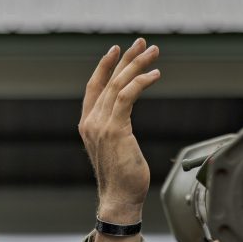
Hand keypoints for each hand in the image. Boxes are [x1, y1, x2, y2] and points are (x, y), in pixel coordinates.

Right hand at [79, 38, 160, 225]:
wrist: (119, 199)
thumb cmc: (123, 179)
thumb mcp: (115, 149)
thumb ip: (116, 130)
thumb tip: (125, 121)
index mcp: (87, 125)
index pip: (94, 87)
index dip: (104, 66)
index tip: (117, 50)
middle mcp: (91, 122)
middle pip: (108, 80)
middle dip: (126, 58)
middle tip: (143, 43)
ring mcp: (100, 125)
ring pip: (119, 84)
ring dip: (137, 65)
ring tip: (154, 52)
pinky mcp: (115, 129)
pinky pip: (128, 96)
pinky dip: (141, 82)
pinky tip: (155, 75)